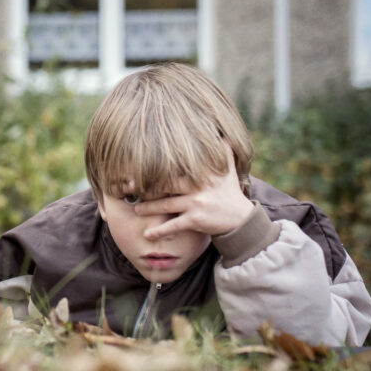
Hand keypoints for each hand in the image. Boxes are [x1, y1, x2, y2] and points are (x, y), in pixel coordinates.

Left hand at [133, 142, 253, 239]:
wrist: (241, 219)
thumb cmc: (230, 193)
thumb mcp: (229, 171)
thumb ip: (224, 153)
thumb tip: (223, 135)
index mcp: (202, 173)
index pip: (175, 168)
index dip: (157, 168)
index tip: (140, 168)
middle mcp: (197, 186)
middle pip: (166, 184)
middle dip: (147, 187)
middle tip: (129, 188)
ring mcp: (195, 203)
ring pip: (165, 205)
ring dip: (148, 208)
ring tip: (136, 210)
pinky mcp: (195, 220)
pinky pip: (173, 226)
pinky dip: (159, 231)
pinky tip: (147, 235)